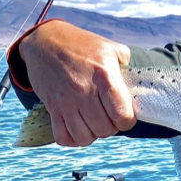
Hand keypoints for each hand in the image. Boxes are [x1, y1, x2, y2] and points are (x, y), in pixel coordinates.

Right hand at [18, 20, 136, 146]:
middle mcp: (84, 90)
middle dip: (111, 127)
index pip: (122, 115)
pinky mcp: (52, 107)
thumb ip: (127, 65)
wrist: (45, 40)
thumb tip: (136, 85)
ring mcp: (66, 101)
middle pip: (105, 129)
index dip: (128, 121)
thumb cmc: (81, 44)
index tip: (125, 115)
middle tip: (109, 117)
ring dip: (93, 134)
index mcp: (104, 75)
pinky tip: (78, 128)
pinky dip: (73, 139)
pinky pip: (63, 137)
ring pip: (85, 137)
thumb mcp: (110, 47)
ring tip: (94, 122)